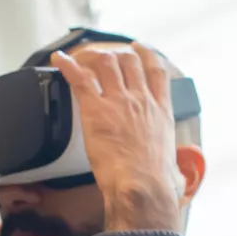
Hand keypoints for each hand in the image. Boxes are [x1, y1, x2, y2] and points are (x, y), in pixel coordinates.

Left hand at [53, 43, 182, 231]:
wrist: (142, 186)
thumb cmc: (158, 184)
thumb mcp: (175, 172)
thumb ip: (175, 169)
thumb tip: (177, 180)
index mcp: (161, 112)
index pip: (157, 72)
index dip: (148, 55)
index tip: (140, 49)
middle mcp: (141, 100)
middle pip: (130, 62)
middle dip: (118, 55)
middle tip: (109, 56)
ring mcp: (119, 102)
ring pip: (106, 64)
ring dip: (95, 58)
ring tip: (86, 58)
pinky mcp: (96, 110)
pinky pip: (79, 78)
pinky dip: (68, 65)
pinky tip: (59, 60)